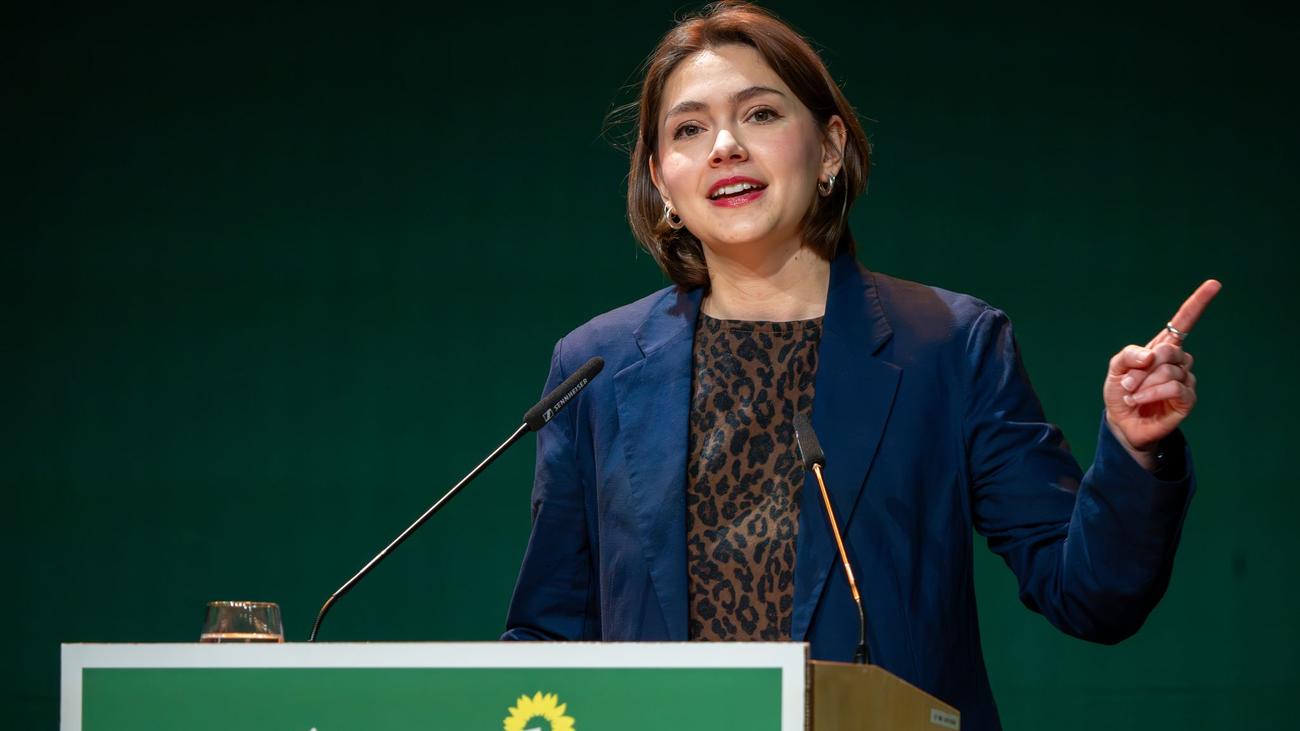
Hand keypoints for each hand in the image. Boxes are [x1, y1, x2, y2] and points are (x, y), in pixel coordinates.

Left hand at [1103, 279, 1221, 467]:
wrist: (1122, 422)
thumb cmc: (1121, 391)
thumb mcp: (1116, 368)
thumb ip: (1129, 354)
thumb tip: (1152, 355)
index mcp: (1162, 348)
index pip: (1184, 322)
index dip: (1197, 303)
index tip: (1214, 284)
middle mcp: (1178, 361)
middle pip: (1170, 350)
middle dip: (1143, 368)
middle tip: (1127, 382)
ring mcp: (1185, 380)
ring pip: (1170, 371)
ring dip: (1144, 384)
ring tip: (1132, 394)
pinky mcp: (1187, 399)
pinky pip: (1175, 388)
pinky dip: (1152, 393)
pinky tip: (1139, 400)